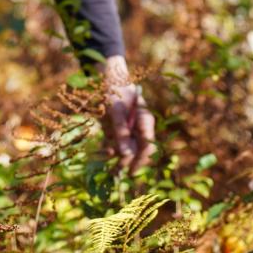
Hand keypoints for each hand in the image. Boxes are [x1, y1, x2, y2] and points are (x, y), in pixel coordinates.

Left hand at [101, 55, 154, 173]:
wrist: (105, 77)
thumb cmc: (114, 90)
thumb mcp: (116, 110)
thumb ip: (121, 132)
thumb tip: (125, 155)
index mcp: (144, 121)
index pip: (147, 146)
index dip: (140, 160)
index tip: (130, 171)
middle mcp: (139, 126)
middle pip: (138, 150)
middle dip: (128, 162)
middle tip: (117, 175)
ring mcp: (128, 128)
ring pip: (127, 149)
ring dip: (118, 158)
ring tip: (110, 171)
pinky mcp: (117, 128)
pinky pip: (116, 143)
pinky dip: (110, 149)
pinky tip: (105, 153)